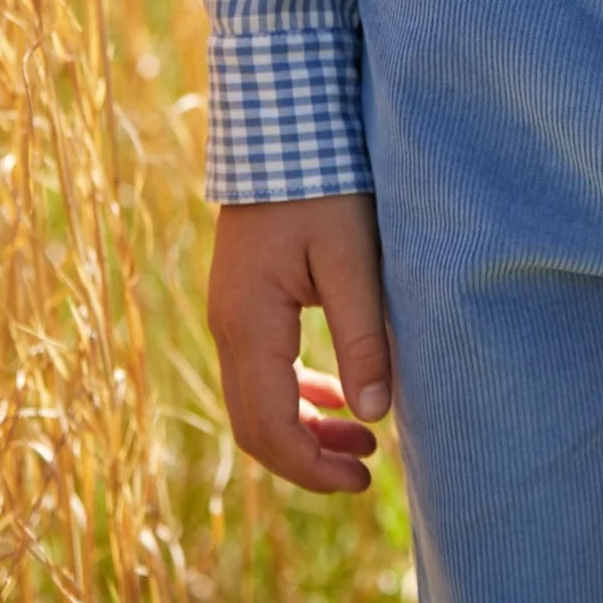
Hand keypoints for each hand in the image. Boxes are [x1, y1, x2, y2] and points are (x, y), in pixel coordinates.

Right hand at [207, 192, 391, 491]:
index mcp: (248, 325)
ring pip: (257, 398)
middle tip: (366, 470)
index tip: (363, 479)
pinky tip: (339, 394)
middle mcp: (227, 326)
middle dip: (308, 457)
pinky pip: (263, 367)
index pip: (268, 428)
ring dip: (306, 426)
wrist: (283, 123)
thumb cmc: (323, 183)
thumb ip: (362, 338)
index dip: (312, 467)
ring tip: (364, 440)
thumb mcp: (352, 259)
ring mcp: (231, 313)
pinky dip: (298, 392)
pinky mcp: (245, 299)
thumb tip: (375, 414)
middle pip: (256, 424)